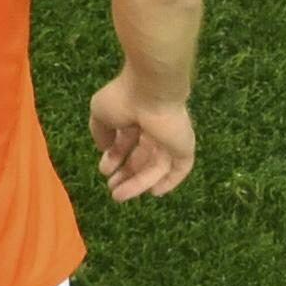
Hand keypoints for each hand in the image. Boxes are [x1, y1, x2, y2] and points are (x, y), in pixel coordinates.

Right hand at [90, 67, 195, 201]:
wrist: (151, 89)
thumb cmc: (124, 98)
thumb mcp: (100, 113)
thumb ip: (101, 132)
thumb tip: (104, 149)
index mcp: (136, 117)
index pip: (127, 142)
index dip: (115, 159)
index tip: (104, 172)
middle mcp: (155, 128)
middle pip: (142, 158)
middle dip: (126, 174)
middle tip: (112, 189)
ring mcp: (171, 137)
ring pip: (157, 167)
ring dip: (138, 183)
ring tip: (118, 196)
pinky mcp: (184, 145)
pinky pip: (180, 168)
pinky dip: (169, 181)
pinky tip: (154, 192)